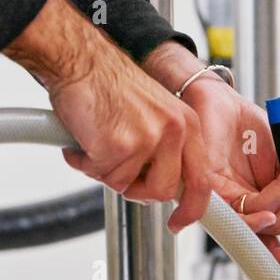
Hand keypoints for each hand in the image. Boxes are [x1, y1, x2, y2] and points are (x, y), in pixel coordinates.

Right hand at [5, 0, 211, 232]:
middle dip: (136, 190)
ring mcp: (147, 139)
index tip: (178, 222)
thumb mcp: (153, 113)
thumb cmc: (108, 83)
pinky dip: (84, 162)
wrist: (78, 56)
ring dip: (105, 171)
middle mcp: (173, 131)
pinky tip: (82, 139)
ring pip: (127, 185)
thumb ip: (164, 150)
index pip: (200, 180)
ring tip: (96, 142)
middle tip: (117, 171)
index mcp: (186, 124)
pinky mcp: (119, 145)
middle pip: (162, 192)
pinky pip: (101, 174)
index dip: (190, 209)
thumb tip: (162, 188)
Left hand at [143, 43, 279, 276]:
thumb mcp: (277, 155)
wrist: (218, 99)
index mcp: (256, 207)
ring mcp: (223, 206)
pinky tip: (272, 207)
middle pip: (272, 234)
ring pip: (263, 222)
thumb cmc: (243, 126)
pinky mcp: (208, 194)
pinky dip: (262, 214)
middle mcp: (238, 212)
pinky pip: (239, 217)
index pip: (272, 244)